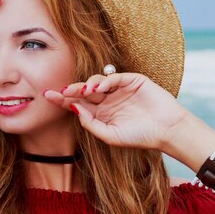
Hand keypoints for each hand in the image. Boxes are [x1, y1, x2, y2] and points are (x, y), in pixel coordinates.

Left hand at [44, 72, 189, 150]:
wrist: (166, 131)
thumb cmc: (139, 136)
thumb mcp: (109, 135)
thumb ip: (91, 124)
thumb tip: (74, 109)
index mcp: (100, 113)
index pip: (77, 104)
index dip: (63, 99)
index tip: (48, 96)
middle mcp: (107, 99)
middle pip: (83, 91)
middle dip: (71, 90)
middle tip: (60, 91)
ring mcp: (119, 89)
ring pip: (96, 81)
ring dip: (87, 86)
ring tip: (83, 93)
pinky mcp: (132, 80)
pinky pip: (114, 77)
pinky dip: (105, 81)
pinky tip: (98, 89)